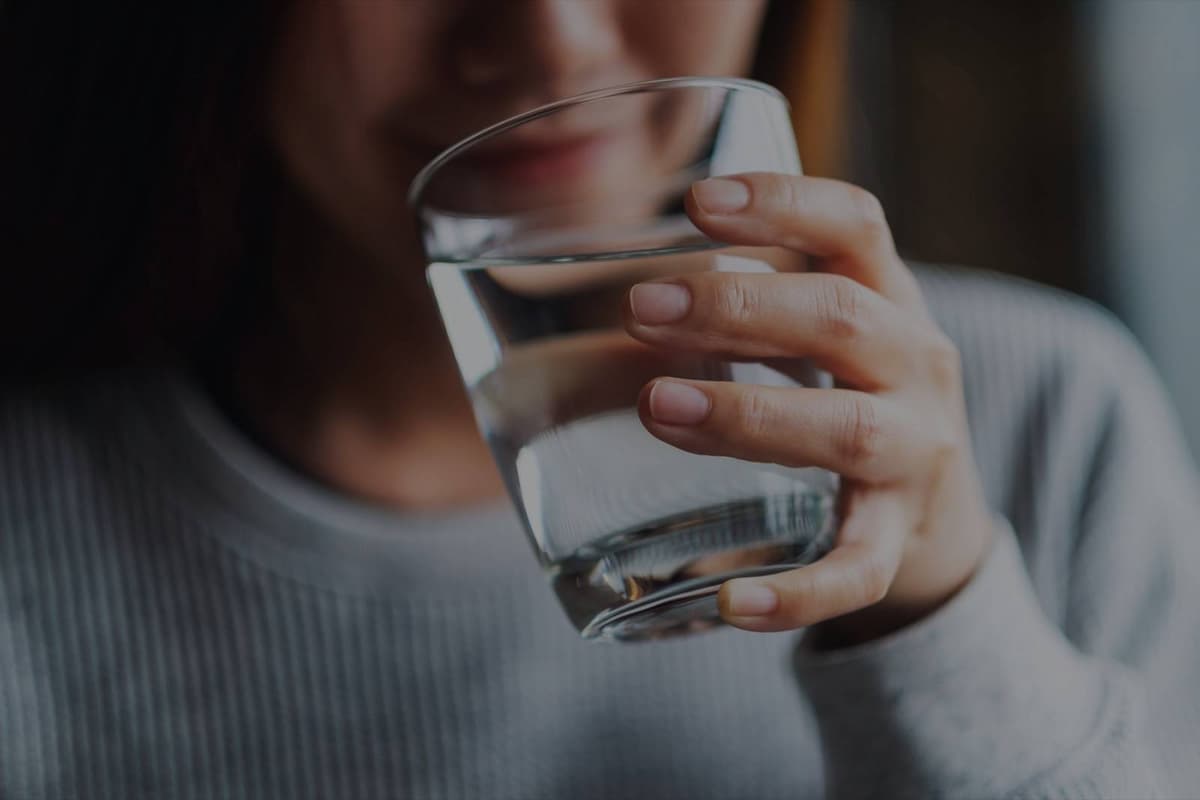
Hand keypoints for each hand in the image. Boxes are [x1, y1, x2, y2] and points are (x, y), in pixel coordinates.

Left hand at [622, 173, 994, 645]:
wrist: (937, 520)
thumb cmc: (851, 399)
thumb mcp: (823, 335)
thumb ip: (749, 300)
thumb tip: (626, 275)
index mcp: (891, 300)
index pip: (855, 227)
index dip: (784, 203)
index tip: (699, 202)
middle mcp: (917, 366)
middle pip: (843, 319)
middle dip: (740, 309)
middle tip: (642, 308)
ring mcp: (918, 455)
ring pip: (849, 430)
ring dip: (750, 415)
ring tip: (659, 407)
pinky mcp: (899, 541)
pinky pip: (857, 570)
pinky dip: (798, 593)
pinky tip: (732, 604)